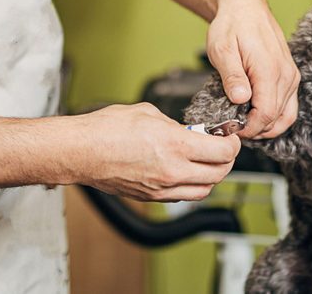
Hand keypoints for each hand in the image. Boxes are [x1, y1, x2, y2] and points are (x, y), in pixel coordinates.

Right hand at [71, 103, 239, 201]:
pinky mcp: (150, 197)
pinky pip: (182, 196)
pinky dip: (191, 186)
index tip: (230, 137)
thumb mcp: (149, 113)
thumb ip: (175, 125)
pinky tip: (186, 171)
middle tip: (223, 149)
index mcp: (176, 146)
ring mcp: (161, 188)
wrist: (79, 151)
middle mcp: (172, 171)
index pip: (223, 152)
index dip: (232, 144)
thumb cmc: (106, 129)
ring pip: (203, 191)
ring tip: (207, 162)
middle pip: (219, 174)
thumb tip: (187, 131)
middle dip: (227, 161)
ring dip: (211, 177)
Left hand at [206, 0, 299, 138]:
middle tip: (232, 128)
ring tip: (244, 124)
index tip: (230, 129)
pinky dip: (274, 116)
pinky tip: (255, 115)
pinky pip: (288, 106)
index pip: (266, 114)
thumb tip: (241, 99)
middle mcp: (286, 75)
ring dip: (266, 126)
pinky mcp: (291, 77)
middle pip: (277, 119)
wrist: (245, 8)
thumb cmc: (231, 26)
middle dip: (255, 130)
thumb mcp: (222, 50)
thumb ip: (232, 76)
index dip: (249, 128)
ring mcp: (291, 77)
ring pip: (286, 116)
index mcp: (269, 70)